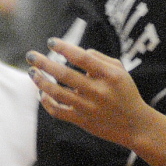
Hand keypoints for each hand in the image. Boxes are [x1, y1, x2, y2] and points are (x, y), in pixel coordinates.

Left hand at [27, 39, 149, 150]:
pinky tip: (41, 93)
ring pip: (57, 93)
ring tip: (32, 72)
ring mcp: (88, 107)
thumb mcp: (120, 70)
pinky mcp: (81, 121)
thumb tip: (78, 52)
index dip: (65, 48)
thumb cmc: (126, 92)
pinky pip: (58, 111)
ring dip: (41, 82)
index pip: (82, 58)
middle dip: (44, 63)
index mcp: (109, 75)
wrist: (134, 124)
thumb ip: (100, 58)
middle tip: (30, 55)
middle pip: (65, 74)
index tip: (51, 42)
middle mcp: (97, 91)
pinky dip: (46, 102)